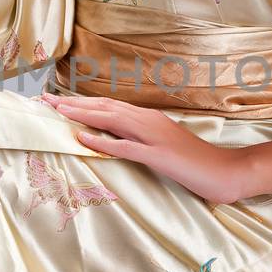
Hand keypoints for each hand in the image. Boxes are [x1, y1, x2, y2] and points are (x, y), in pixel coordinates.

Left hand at [40, 90, 252, 205]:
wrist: (226, 172)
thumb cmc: (195, 163)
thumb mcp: (163, 147)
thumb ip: (142, 140)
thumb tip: (117, 138)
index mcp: (149, 119)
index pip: (109, 106)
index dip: (82, 102)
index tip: (57, 100)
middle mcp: (149, 121)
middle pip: (105, 107)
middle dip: (73, 103)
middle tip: (45, 100)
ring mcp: (154, 137)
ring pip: (112, 120)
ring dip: (82, 115)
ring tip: (57, 111)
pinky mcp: (159, 155)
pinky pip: (126, 147)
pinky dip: (103, 141)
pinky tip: (83, 138)